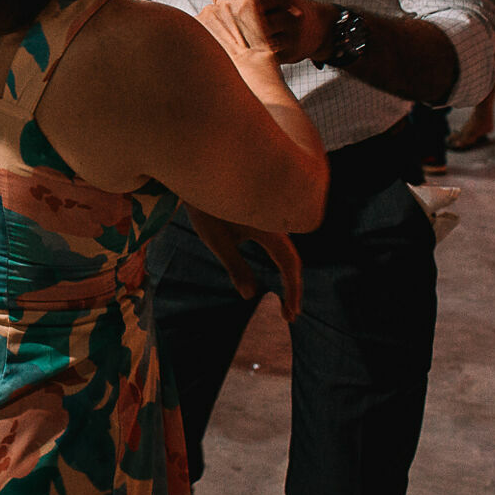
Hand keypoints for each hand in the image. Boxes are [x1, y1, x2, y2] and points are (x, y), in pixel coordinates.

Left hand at [188, 208, 303, 321]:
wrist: (201, 178)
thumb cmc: (205, 207)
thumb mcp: (216, 239)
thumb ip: (235, 266)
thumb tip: (249, 296)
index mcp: (268, 227)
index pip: (289, 263)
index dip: (292, 289)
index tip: (291, 312)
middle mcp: (275, 223)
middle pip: (293, 260)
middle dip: (293, 289)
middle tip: (289, 316)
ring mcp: (271, 221)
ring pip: (288, 253)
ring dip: (289, 278)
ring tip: (285, 304)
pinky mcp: (265, 220)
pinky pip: (281, 246)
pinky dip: (283, 265)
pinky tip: (279, 279)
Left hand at [207, 0, 330, 65]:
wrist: (319, 29)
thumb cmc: (285, 6)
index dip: (231, 5)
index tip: (220, 7)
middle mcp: (290, 15)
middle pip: (252, 21)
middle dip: (233, 24)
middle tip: (219, 24)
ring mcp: (291, 36)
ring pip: (257, 40)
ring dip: (239, 39)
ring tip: (228, 36)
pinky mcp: (289, 54)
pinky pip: (263, 55)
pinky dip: (249, 52)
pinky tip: (239, 48)